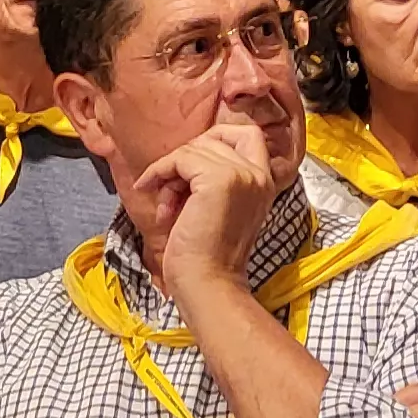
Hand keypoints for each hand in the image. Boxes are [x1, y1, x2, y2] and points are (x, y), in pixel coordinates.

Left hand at [134, 121, 281, 296]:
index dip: (218, 138)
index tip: (192, 163)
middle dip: (186, 158)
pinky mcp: (220, 181)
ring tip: (166, 204)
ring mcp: (241, 175)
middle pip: (216, 138)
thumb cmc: (206, 253)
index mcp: (265, 182)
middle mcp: (259, 174)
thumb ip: (216, 178)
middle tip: (171, 188)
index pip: (249, 134)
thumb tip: (186, 157)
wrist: (207, 282)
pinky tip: (151, 192)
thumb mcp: (220, 206)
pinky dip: (159, 172)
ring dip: (169, 171)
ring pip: (194, 148)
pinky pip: (180, 159)